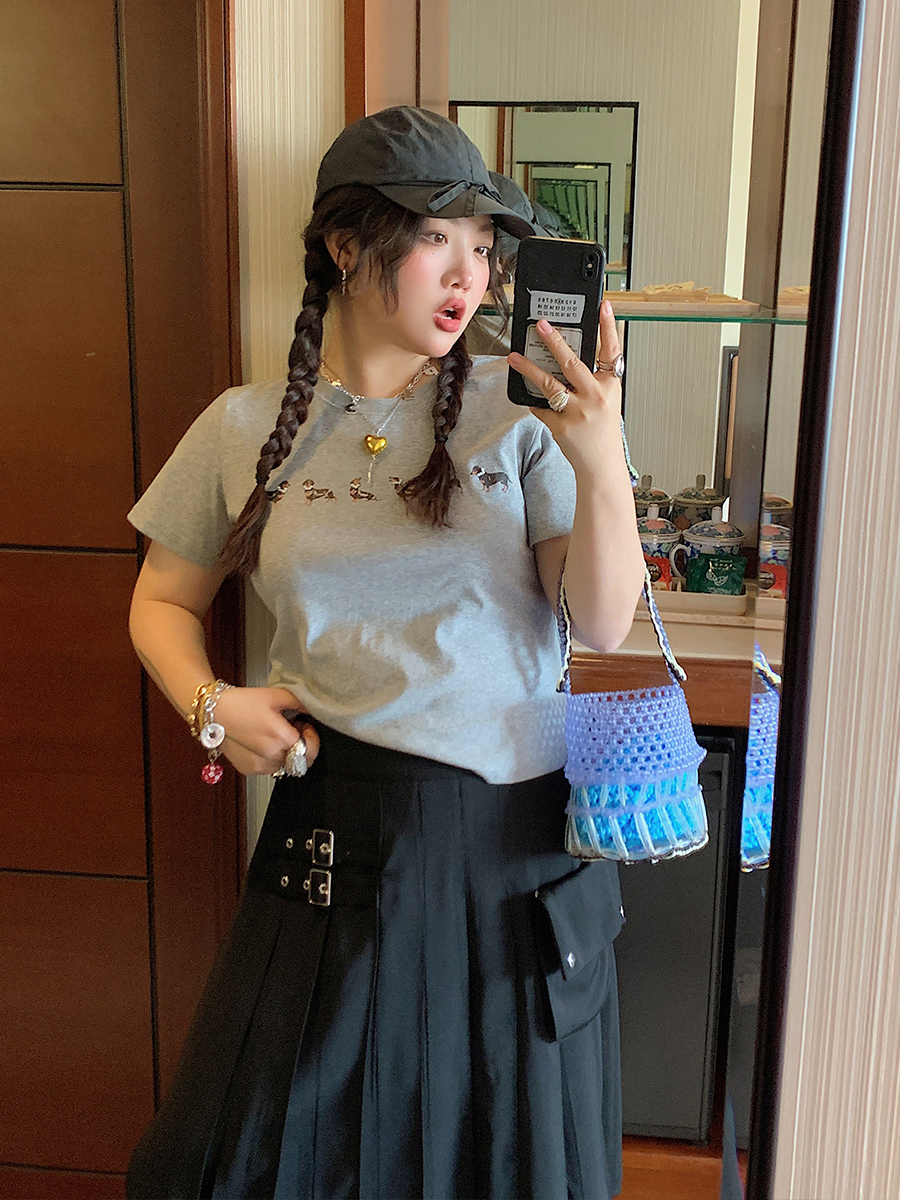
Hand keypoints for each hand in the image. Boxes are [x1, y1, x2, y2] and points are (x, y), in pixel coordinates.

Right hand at [208, 686, 320, 775]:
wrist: (213, 712)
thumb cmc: (243, 702)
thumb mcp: (275, 695)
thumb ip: (300, 703)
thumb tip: (316, 710)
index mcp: (279, 736)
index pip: (309, 750)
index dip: (312, 739)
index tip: (305, 727)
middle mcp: (270, 755)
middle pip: (299, 761)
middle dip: (301, 747)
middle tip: (292, 730)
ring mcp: (258, 766)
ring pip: (285, 767)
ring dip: (287, 754)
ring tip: (276, 736)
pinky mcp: (248, 769)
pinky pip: (269, 769)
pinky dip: (272, 759)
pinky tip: (263, 743)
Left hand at [507, 300, 623, 479]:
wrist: (601, 464)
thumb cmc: (603, 430)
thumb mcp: (607, 399)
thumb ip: (592, 379)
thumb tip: (564, 356)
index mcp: (609, 386)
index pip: (611, 350)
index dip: (608, 326)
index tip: (604, 305)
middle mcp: (595, 396)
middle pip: (572, 363)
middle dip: (555, 342)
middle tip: (540, 325)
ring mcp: (577, 412)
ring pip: (549, 384)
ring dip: (529, 369)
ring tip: (514, 358)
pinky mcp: (561, 426)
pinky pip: (541, 407)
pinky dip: (535, 403)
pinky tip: (531, 399)